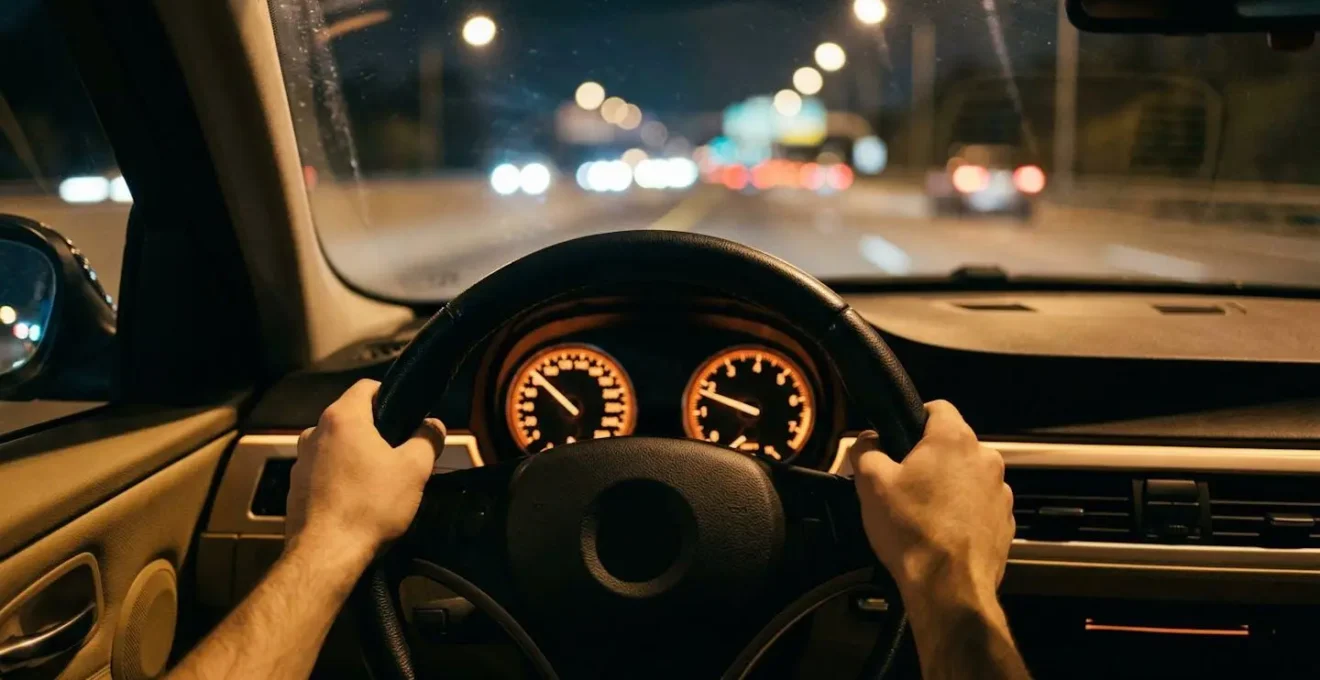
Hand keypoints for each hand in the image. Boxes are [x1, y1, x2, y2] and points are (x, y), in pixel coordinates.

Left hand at [286, 379, 445, 559]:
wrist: (327, 554)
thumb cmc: (371, 506)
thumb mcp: (414, 470)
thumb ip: (428, 439)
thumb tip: (434, 425)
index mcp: (342, 418)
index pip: (366, 387)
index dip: (390, 395)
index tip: (407, 415)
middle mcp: (314, 433)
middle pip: (351, 418)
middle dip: (376, 431)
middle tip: (400, 454)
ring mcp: (301, 461)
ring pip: (337, 447)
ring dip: (357, 456)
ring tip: (380, 482)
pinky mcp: (294, 488)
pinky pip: (324, 472)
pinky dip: (341, 479)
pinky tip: (358, 502)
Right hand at [848, 401, 1013, 604]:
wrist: (948, 587)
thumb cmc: (912, 532)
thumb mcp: (871, 484)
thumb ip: (866, 450)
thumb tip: (867, 440)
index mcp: (954, 440)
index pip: (938, 407)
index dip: (915, 418)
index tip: (900, 438)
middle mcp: (985, 460)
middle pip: (953, 445)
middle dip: (929, 459)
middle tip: (903, 482)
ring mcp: (1000, 492)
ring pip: (968, 476)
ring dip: (949, 486)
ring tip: (922, 512)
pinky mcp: (1005, 521)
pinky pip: (980, 506)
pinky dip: (963, 513)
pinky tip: (941, 532)